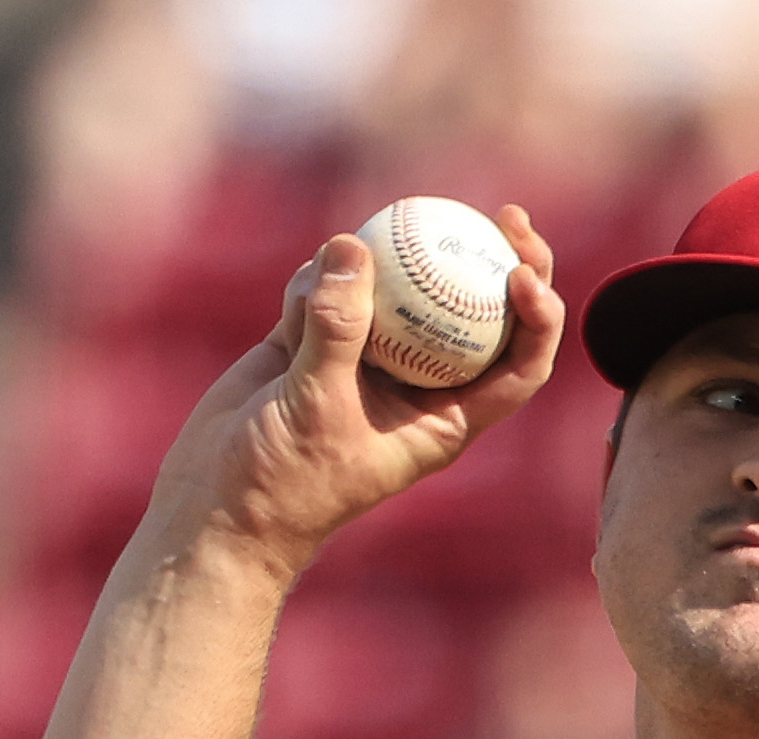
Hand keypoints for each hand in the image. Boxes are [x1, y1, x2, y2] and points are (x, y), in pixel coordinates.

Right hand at [144, 205, 565, 584]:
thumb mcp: (316, 406)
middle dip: (500, 259)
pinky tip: (297, 295)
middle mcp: (416, 382)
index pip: (518, 367)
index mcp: (444, 417)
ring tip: (339, 274)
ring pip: (398, 288)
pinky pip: (329, 287)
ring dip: (375, 266)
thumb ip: (336, 328)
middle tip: (503, 213)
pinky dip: (315, 280)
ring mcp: (367, 357)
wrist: (219, 505)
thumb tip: (352, 247)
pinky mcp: (316, 339)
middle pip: (479, 312)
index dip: (540, 319)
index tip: (522, 274)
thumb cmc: (284, 482)